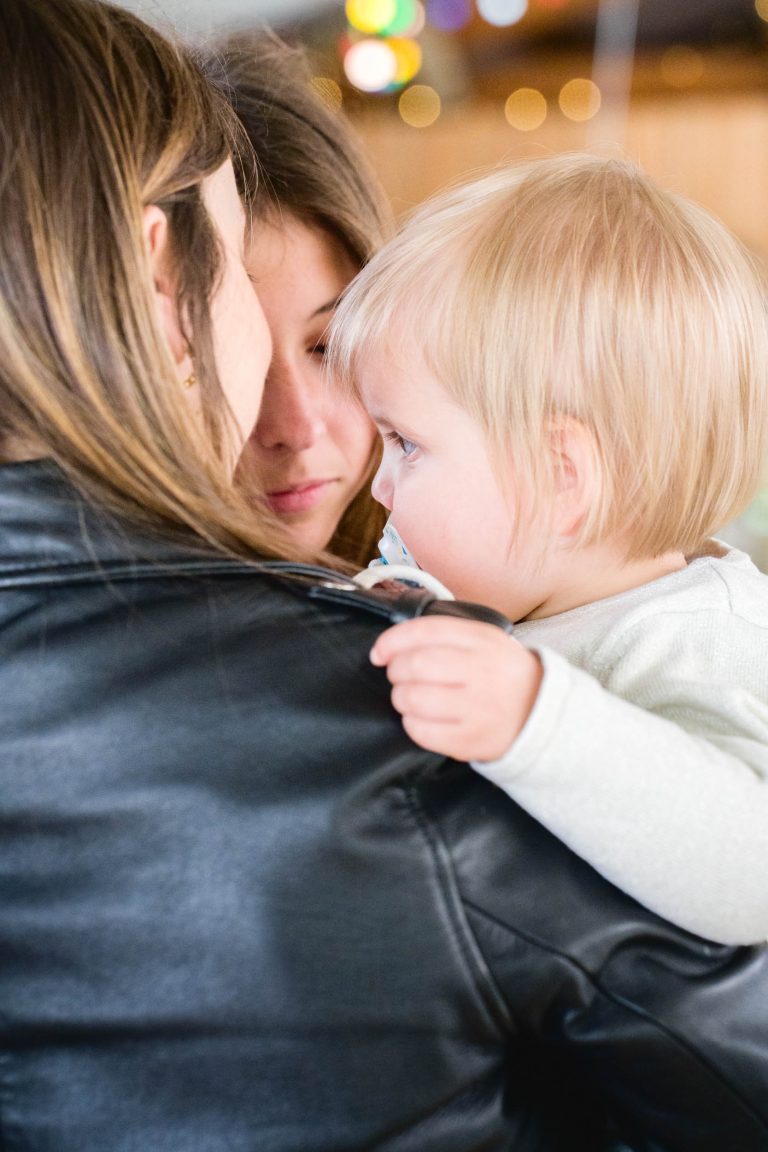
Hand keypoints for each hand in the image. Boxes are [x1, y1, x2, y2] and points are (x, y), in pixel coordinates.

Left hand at [370, 616, 542, 760]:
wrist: (541, 712)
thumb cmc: (501, 674)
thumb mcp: (484, 641)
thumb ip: (442, 636)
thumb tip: (389, 646)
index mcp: (483, 640)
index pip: (425, 631)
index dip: (392, 641)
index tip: (379, 652)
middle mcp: (482, 671)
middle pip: (414, 665)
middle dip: (396, 671)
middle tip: (400, 676)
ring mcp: (478, 708)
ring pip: (413, 699)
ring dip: (401, 697)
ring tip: (411, 697)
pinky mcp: (471, 740)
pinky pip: (422, 731)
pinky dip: (412, 723)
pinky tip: (422, 718)